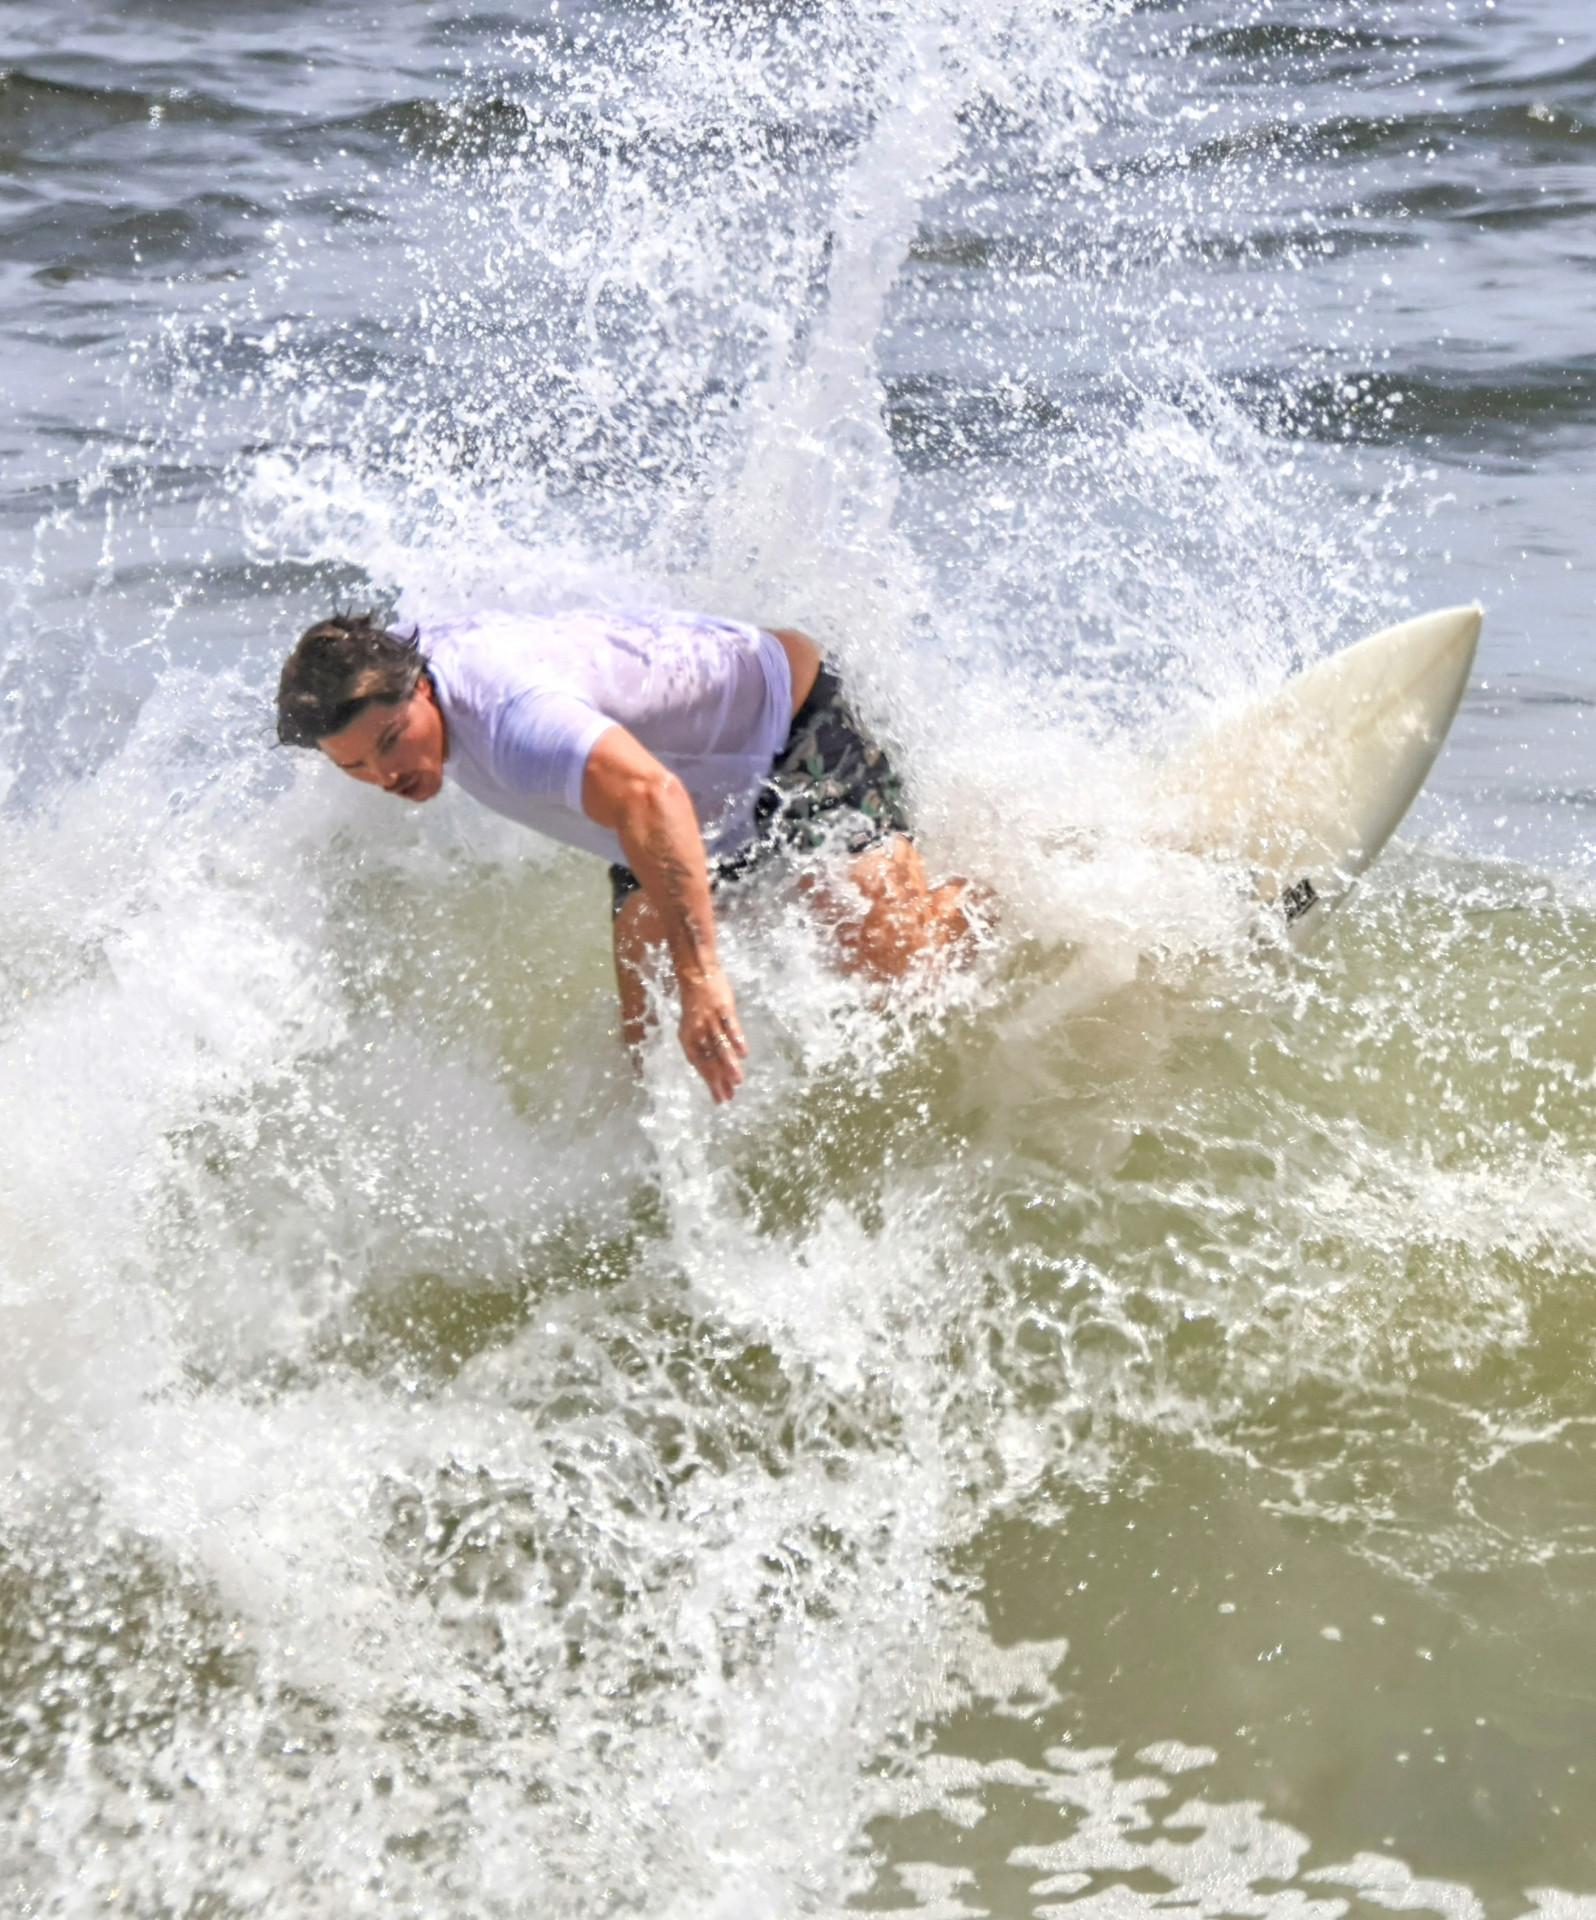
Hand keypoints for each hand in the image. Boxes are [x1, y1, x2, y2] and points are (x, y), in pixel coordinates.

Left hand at [677, 965, 747, 1103]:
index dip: (710, 1082)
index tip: (720, 1098)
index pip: (700, 1064)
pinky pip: (730, 1026)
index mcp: (688, 1037)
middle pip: (710, 1059)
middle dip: (719, 1080)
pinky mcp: (723, 1008)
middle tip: (728, 1097)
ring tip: (738, 1081)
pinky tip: (744, 1054)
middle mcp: (697, 1031)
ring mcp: (710, 1019)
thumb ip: (704, 1045)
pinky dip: (737, 1039)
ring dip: (729, 1064)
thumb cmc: (697, 1003)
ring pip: (720, 1046)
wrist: (697, 974)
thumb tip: (716, 1067)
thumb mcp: (694, 1026)